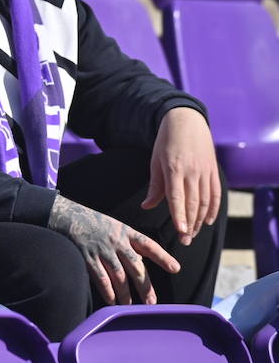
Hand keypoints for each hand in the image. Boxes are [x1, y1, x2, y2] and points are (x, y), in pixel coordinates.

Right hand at [48, 195, 179, 305]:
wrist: (67, 216)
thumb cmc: (94, 223)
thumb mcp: (116, 227)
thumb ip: (129, 243)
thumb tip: (143, 260)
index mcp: (126, 232)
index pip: (148, 244)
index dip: (162, 256)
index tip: (175, 268)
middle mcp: (116, 241)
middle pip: (135, 266)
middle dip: (145, 286)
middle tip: (151, 302)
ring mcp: (102, 249)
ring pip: (118, 276)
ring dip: (125, 293)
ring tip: (129, 305)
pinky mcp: (87, 257)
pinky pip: (100, 277)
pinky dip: (107, 291)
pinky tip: (112, 300)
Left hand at [142, 107, 222, 246]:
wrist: (187, 121)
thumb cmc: (166, 142)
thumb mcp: (155, 161)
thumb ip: (155, 186)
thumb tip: (147, 206)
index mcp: (174, 168)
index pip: (177, 197)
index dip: (179, 214)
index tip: (180, 230)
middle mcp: (192, 171)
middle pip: (193, 203)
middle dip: (190, 224)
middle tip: (185, 240)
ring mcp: (205, 171)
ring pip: (205, 201)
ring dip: (200, 220)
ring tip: (193, 234)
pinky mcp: (213, 171)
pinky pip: (216, 194)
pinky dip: (213, 209)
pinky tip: (208, 221)